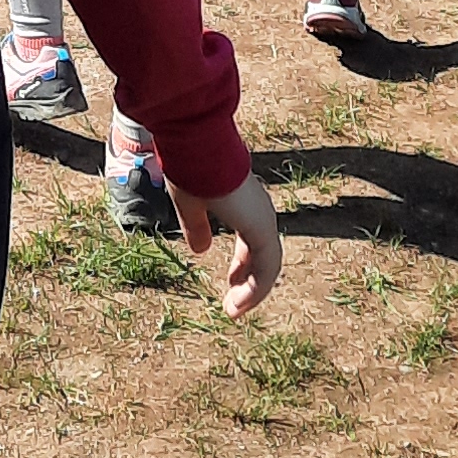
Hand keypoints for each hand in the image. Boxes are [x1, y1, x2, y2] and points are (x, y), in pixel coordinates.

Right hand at [170, 166, 280, 314]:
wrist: (198, 147)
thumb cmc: (190, 167)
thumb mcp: (189, 204)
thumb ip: (197, 227)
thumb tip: (200, 251)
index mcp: (243, 205)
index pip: (252, 241)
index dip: (243, 264)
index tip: (231, 281)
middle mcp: (258, 212)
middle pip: (263, 255)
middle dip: (250, 280)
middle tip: (235, 301)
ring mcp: (262, 220)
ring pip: (268, 266)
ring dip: (253, 292)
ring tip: (234, 310)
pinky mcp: (262, 228)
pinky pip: (267, 268)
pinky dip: (257, 289)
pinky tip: (240, 304)